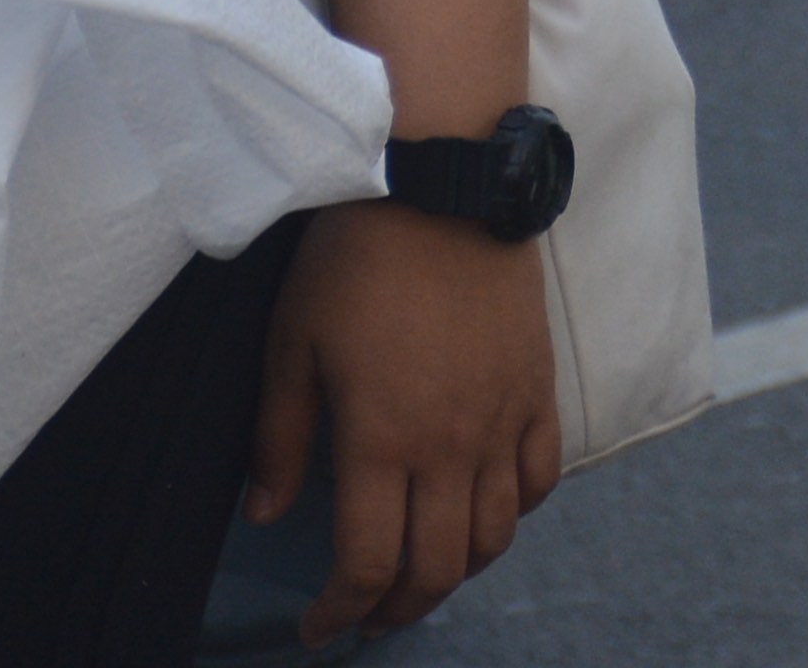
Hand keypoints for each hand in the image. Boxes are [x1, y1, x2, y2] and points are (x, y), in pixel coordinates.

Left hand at [250, 201, 561, 643]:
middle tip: (369, 615)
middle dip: (399, 608)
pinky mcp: (537, 388)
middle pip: (438, 566)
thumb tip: (266, 513)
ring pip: (496, 534)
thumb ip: (281, 437)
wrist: (442, 183)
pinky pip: (541, 477)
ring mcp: (503, 419)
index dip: (340, 611)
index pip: (369, 563)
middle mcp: (450, 445)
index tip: (318, 629)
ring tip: (426, 574)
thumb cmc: (355, 259)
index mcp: (382, 440)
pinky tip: (488, 511)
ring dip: (458, 571)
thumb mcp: (292, 343)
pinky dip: (518, 514)